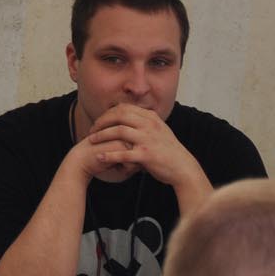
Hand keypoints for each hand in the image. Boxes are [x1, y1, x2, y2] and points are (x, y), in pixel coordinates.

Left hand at [84, 103, 206, 189]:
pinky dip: (109, 155)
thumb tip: (131, 115)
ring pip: (119, 131)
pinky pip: (123, 154)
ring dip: (102, 135)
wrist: (182, 167)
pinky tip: (100, 157)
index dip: (108, 113)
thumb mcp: (159, 130)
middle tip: (92, 129)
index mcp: (151, 118)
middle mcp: (149, 125)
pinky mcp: (146, 155)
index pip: (124, 108)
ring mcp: (148, 139)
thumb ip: (146, 122)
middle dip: (102, 122)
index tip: (100, 121)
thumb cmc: (169, 151)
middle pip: (119, 116)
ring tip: (91, 140)